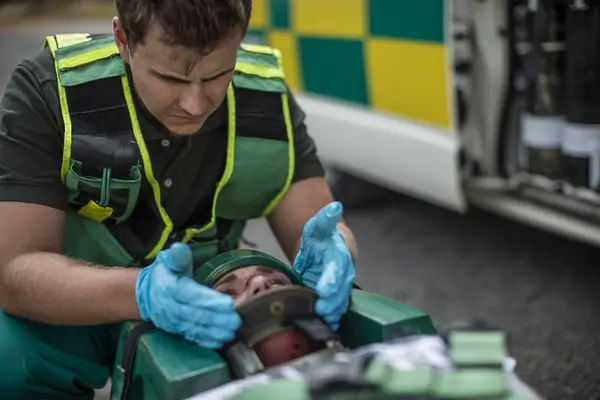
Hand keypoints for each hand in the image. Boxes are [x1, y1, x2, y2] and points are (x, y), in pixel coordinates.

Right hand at [135, 242, 241, 348]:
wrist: (145, 294)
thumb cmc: (164, 274)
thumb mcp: (168, 260)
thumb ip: (177, 256)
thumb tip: (179, 248)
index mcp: (170, 288)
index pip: (191, 295)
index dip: (209, 300)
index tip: (228, 303)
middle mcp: (171, 307)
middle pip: (196, 315)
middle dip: (217, 319)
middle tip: (235, 321)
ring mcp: (173, 321)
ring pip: (195, 328)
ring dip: (214, 331)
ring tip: (231, 332)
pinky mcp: (176, 331)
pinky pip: (191, 337)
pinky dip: (206, 341)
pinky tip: (219, 341)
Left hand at [293, 202, 355, 329]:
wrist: (327, 249)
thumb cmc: (322, 238)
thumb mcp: (319, 225)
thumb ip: (325, 218)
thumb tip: (333, 207)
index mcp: (339, 256)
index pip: (337, 268)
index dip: (332, 280)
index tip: (324, 289)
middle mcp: (342, 273)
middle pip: (340, 289)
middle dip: (331, 300)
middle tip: (321, 308)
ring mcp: (338, 287)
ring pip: (339, 301)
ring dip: (332, 312)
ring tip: (323, 320)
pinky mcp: (333, 297)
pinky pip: (335, 309)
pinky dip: (332, 318)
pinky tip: (327, 326)